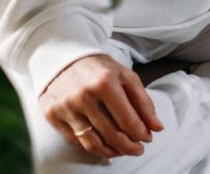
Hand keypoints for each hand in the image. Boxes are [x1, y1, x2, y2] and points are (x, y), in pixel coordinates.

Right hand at [40, 53, 161, 159]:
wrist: (63, 58)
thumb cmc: (99, 69)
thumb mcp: (125, 76)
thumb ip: (143, 102)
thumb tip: (157, 127)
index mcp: (105, 82)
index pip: (127, 118)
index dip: (140, 133)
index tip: (148, 138)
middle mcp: (83, 96)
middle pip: (111, 133)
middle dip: (129, 146)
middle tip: (138, 149)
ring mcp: (66, 107)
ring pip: (93, 142)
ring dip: (112, 151)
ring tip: (123, 151)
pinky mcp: (53, 115)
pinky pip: (76, 140)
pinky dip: (92, 147)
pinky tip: (104, 146)